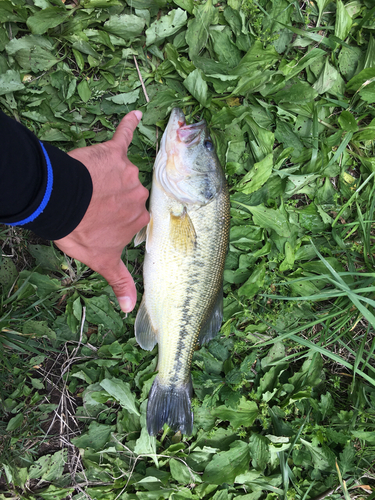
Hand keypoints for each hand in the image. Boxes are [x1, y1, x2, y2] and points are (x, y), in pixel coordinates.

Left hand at [54, 110, 149, 312]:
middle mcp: (140, 196)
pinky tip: (134, 115)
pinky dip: (128, 125)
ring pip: (123, 175)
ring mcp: (129, 173)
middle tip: (94, 205)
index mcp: (139, 219)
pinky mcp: (114, 153)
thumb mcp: (101, 262)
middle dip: (115, 200)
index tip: (105, 221)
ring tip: (88, 185)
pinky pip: (123, 136)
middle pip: (131, 196)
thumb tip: (130, 309)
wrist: (61, 205)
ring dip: (110, 179)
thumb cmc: (81, 232)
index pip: (134, 218)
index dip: (118, 220)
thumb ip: (120, 282)